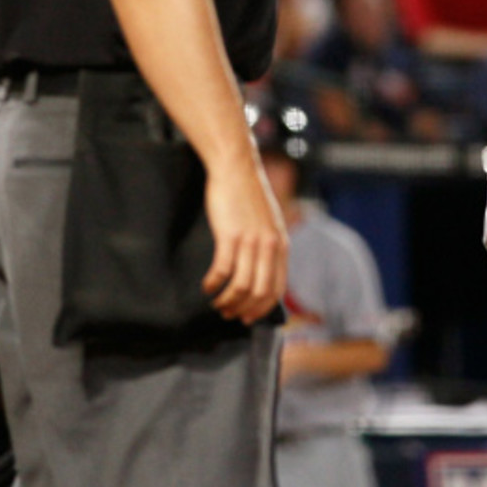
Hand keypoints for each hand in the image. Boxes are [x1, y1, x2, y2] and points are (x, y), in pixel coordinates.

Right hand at [202, 158, 288, 323]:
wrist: (236, 168)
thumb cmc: (249, 194)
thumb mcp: (269, 221)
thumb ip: (269, 245)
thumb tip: (262, 272)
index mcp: (280, 244)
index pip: (277, 289)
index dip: (262, 309)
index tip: (248, 318)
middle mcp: (269, 246)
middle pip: (259, 293)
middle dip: (243, 310)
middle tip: (228, 314)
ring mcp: (251, 241)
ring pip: (241, 286)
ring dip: (226, 301)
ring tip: (216, 303)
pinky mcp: (230, 236)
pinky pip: (222, 271)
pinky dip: (213, 284)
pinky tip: (206, 286)